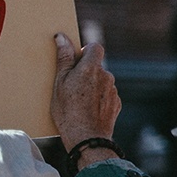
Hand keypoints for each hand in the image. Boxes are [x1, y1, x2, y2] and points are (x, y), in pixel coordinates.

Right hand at [52, 33, 120, 160]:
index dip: (85, 52)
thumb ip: (64, 58)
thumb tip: (62, 37)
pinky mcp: (116, 104)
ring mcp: (113, 91)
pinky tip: (88, 110)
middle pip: (97, 66)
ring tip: (78, 102)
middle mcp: (106, 76)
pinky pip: (106, 95)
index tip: (75, 62)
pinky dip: (99, 99)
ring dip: (92, 87)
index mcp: (91, 67)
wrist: (86, 139)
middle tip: (71, 86)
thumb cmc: (68, 111)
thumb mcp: (59, 83)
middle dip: (86, 72)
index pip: (95, 47)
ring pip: (102, 81)